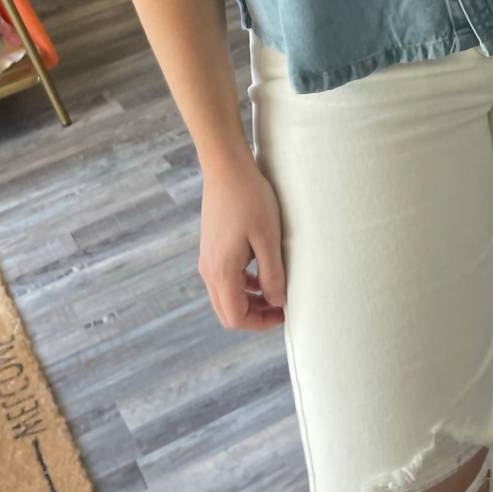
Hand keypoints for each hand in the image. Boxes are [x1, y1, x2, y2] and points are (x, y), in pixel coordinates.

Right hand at [198, 151, 286, 330]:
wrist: (226, 168)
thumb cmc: (250, 199)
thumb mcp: (268, 238)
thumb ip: (272, 274)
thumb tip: (277, 302)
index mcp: (222, 271)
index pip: (236, 317)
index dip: (261, 323)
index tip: (284, 313)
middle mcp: (209, 270)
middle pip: (228, 312)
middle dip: (255, 315)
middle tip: (281, 305)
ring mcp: (208, 259)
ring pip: (226, 296)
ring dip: (250, 300)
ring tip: (276, 288)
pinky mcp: (211, 249)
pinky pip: (224, 279)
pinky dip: (243, 284)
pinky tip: (262, 271)